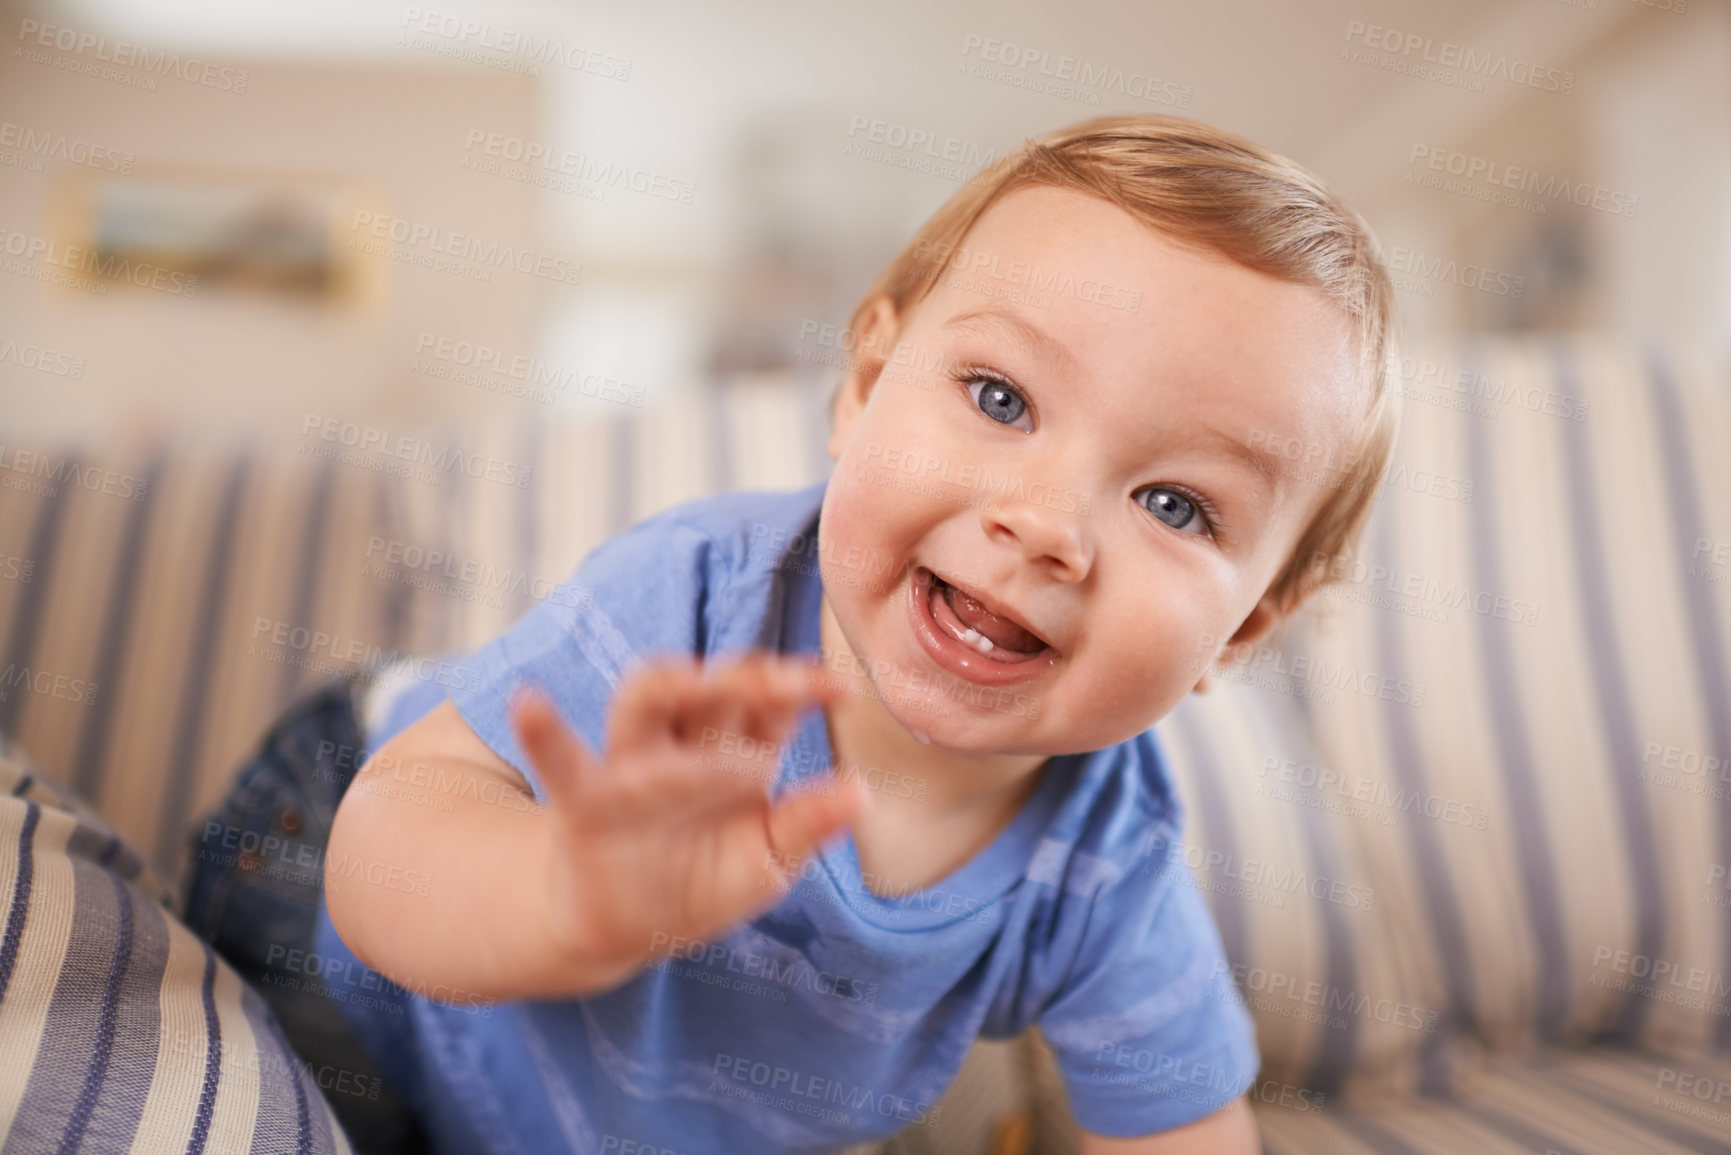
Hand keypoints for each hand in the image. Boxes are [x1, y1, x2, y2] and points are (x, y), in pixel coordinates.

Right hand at [509, 652, 865, 992]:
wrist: (625, 928)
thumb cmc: (702, 882)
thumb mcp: (766, 861)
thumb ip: (808, 826)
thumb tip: (861, 793)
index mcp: (739, 752)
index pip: (772, 706)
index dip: (804, 688)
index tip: (845, 691)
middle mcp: (686, 744)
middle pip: (713, 688)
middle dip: (747, 676)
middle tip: (784, 681)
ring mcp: (632, 765)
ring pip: (645, 701)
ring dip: (669, 684)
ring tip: (686, 678)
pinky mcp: (585, 801)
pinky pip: (563, 761)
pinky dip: (545, 732)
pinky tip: (528, 703)